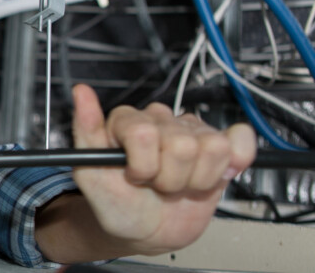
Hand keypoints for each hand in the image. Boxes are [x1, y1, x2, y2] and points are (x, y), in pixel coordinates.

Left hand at [70, 84, 255, 254]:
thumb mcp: (90, 176)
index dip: (143, 165)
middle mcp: (162, 121)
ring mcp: (193, 132)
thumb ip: (85, 131)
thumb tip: (81, 92)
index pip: (146, 133)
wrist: (145, 231)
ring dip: (195, 180)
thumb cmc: (117, 204)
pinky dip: (232, 165)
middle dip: (169, 178)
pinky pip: (241, 141)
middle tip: (156, 186)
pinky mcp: (221, 147)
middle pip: (182, 145)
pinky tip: (210, 177)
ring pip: (213, 148)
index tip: (135, 178)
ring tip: (177, 186)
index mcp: (129, 121)